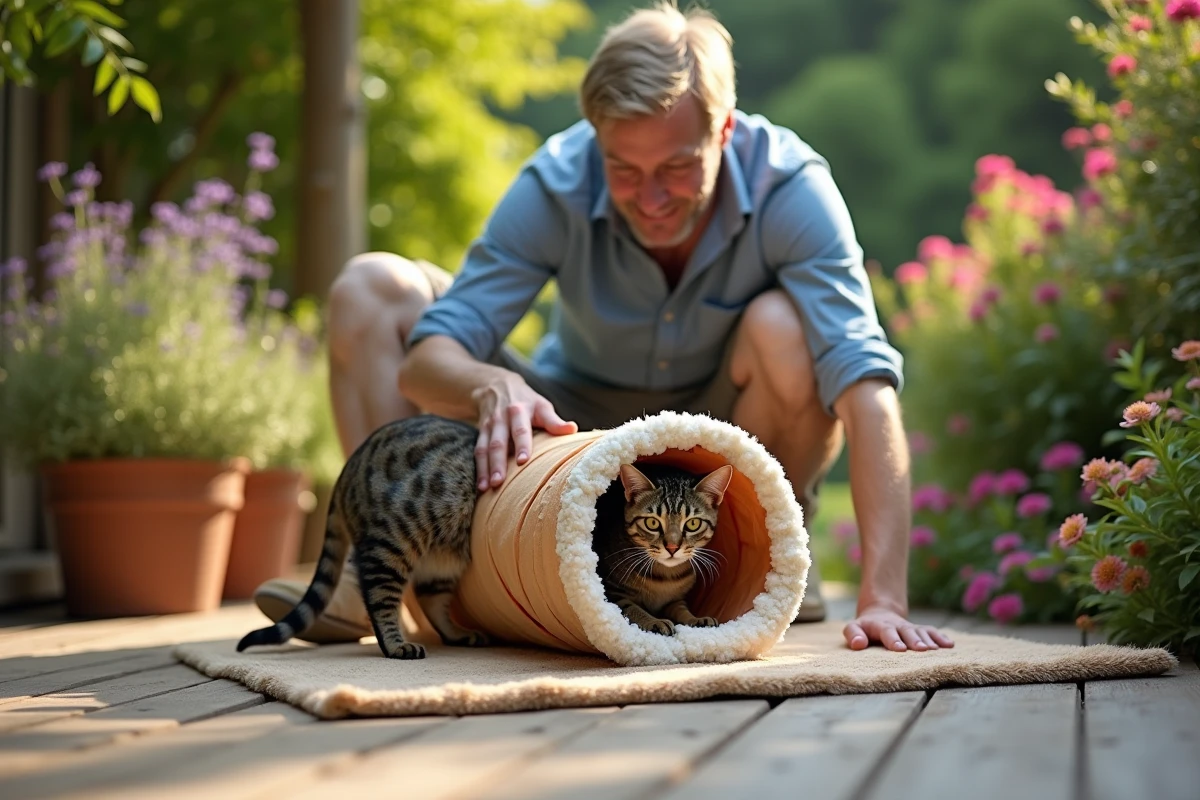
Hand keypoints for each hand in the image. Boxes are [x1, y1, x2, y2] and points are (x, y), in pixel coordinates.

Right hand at [471, 375, 576, 490]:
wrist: (496, 385)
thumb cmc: (527, 401)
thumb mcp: (541, 405)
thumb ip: (554, 421)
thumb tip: (572, 429)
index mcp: (519, 411)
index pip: (521, 429)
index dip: (522, 444)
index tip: (523, 460)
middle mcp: (502, 418)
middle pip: (499, 442)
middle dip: (498, 463)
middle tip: (499, 482)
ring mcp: (489, 426)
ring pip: (485, 449)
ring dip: (485, 469)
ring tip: (487, 488)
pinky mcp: (481, 433)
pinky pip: (478, 452)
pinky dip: (479, 470)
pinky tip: (481, 487)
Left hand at [843, 605, 954, 651]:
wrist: (880, 614)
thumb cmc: (864, 628)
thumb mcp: (853, 628)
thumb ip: (853, 634)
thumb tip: (858, 644)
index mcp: (879, 626)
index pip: (886, 632)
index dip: (893, 639)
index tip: (900, 648)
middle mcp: (897, 625)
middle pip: (906, 631)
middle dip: (914, 639)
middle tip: (922, 649)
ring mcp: (909, 627)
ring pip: (920, 631)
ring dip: (929, 640)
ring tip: (935, 649)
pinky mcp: (919, 630)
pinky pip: (931, 631)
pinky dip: (940, 637)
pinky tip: (949, 645)